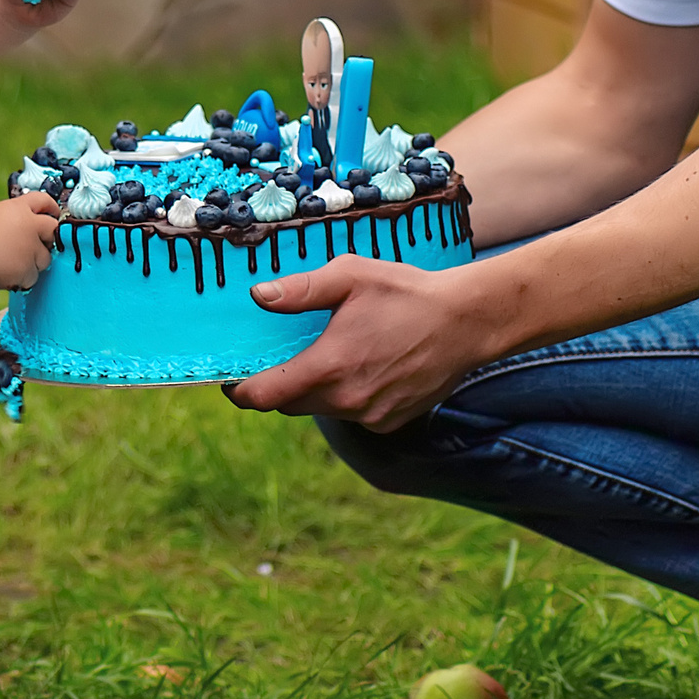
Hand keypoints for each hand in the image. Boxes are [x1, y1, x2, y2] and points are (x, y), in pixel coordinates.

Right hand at [0, 192, 59, 290]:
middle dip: (43, 239)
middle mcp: (30, 226)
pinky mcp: (25, 271)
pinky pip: (33, 277)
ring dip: (34, 261)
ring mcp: (29, 250)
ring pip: (45, 259)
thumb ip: (21, 220)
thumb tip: (39, 234)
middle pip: (52, 232)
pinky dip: (23, 277)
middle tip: (27, 245)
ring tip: (13, 261)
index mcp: (22, 208)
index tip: (51, 216)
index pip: (46, 202)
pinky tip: (7, 272)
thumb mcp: (0, 214)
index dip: (51, 210)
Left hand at [223, 256, 504, 431]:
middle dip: (278, 384)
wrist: (468, 322)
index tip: (231, 380)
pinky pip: (352, 413)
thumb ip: (300, 290)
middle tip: (281, 356)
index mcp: (329, 367)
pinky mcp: (390, 421)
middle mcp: (346, 400)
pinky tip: (364, 366)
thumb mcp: (350, 276)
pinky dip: (347, 396)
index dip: (240, 391)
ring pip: (322, 408)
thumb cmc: (407, 293)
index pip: (264, 396)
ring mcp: (370, 415)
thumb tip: (258, 296)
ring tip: (329, 354)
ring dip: (315, 389)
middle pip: (289, 404)